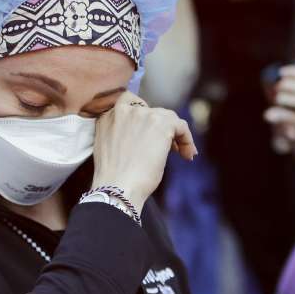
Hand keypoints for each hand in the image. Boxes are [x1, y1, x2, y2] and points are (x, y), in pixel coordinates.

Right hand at [91, 93, 196, 209]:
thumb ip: (122, 134)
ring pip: (167, 118)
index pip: (130, 105)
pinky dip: (187, 139)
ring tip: (180, 153)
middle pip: (151, 112)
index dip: (144, 118)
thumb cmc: (113, 178)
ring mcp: (142, 114)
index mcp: (107, 116)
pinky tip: (187, 154)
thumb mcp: (111, 148)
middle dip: (160, 129)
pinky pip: (180, 125)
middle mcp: (123, 110)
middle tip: (169, 148)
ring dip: (175, 135)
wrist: (117, 188)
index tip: (150, 135)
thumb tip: (145, 138)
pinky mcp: (161, 123)